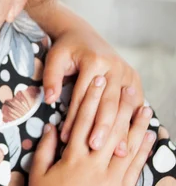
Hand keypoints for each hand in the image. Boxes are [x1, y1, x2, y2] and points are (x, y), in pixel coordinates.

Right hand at [28, 77, 154, 185]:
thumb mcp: (38, 172)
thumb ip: (45, 147)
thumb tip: (53, 125)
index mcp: (73, 157)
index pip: (84, 120)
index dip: (91, 99)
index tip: (97, 81)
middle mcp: (94, 165)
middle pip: (110, 128)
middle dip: (119, 105)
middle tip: (128, 86)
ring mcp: (111, 180)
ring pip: (127, 146)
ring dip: (138, 124)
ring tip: (145, 106)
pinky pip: (136, 168)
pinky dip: (144, 151)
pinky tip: (149, 136)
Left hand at [42, 24, 142, 151]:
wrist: (82, 34)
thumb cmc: (65, 49)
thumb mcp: (54, 58)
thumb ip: (51, 78)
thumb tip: (50, 100)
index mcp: (94, 61)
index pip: (82, 96)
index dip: (74, 118)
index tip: (67, 138)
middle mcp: (114, 67)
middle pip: (107, 103)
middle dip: (101, 128)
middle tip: (93, 148)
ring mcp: (127, 72)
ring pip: (123, 106)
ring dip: (119, 130)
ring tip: (114, 151)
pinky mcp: (133, 78)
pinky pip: (135, 103)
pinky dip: (131, 122)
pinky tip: (127, 139)